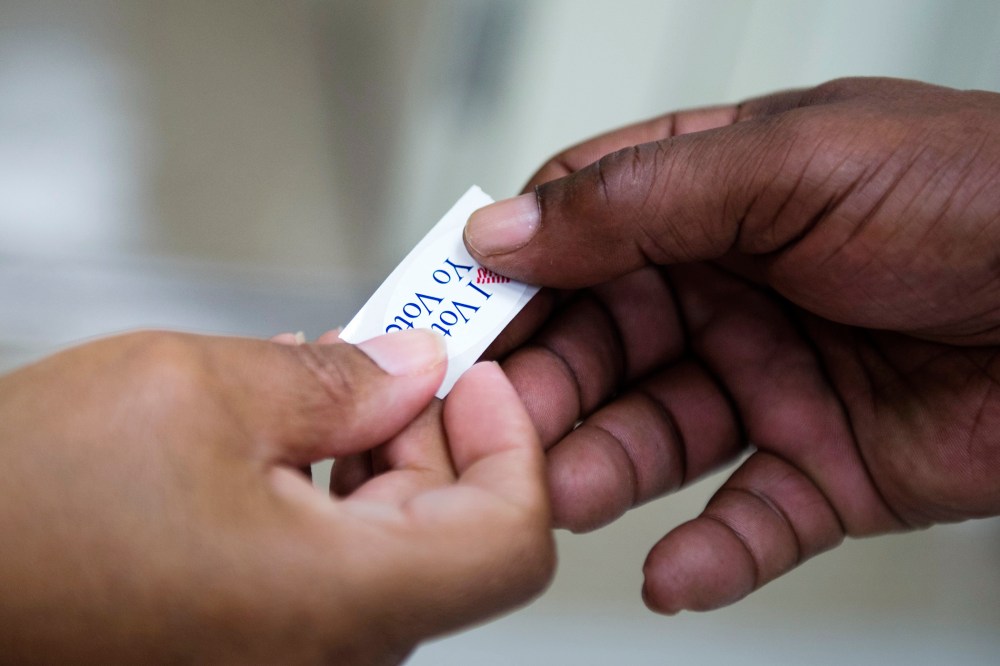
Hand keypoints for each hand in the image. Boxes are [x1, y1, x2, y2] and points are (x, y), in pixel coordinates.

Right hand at [0, 330, 552, 663]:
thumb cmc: (21, 508)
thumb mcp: (197, 391)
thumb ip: (337, 380)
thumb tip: (412, 371)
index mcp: (338, 603)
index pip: (512, 539)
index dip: (512, 443)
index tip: (477, 374)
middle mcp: (326, 658)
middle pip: (452, 536)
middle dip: (435, 432)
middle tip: (396, 354)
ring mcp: (285, 663)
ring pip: (390, 550)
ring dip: (377, 457)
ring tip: (325, 382)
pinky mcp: (246, 651)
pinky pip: (327, 571)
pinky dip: (329, 497)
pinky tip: (284, 435)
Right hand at [463, 77, 999, 612]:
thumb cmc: (978, 196)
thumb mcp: (789, 166)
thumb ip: (638, 200)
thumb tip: (504, 232)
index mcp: (715, 199)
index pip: (579, 234)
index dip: (513, 275)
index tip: (457, 322)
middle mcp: (731, 289)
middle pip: (602, 343)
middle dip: (550, 387)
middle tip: (502, 427)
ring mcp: (773, 379)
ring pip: (658, 435)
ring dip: (608, 470)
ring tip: (569, 496)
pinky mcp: (826, 465)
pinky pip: (749, 519)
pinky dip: (709, 554)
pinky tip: (672, 573)